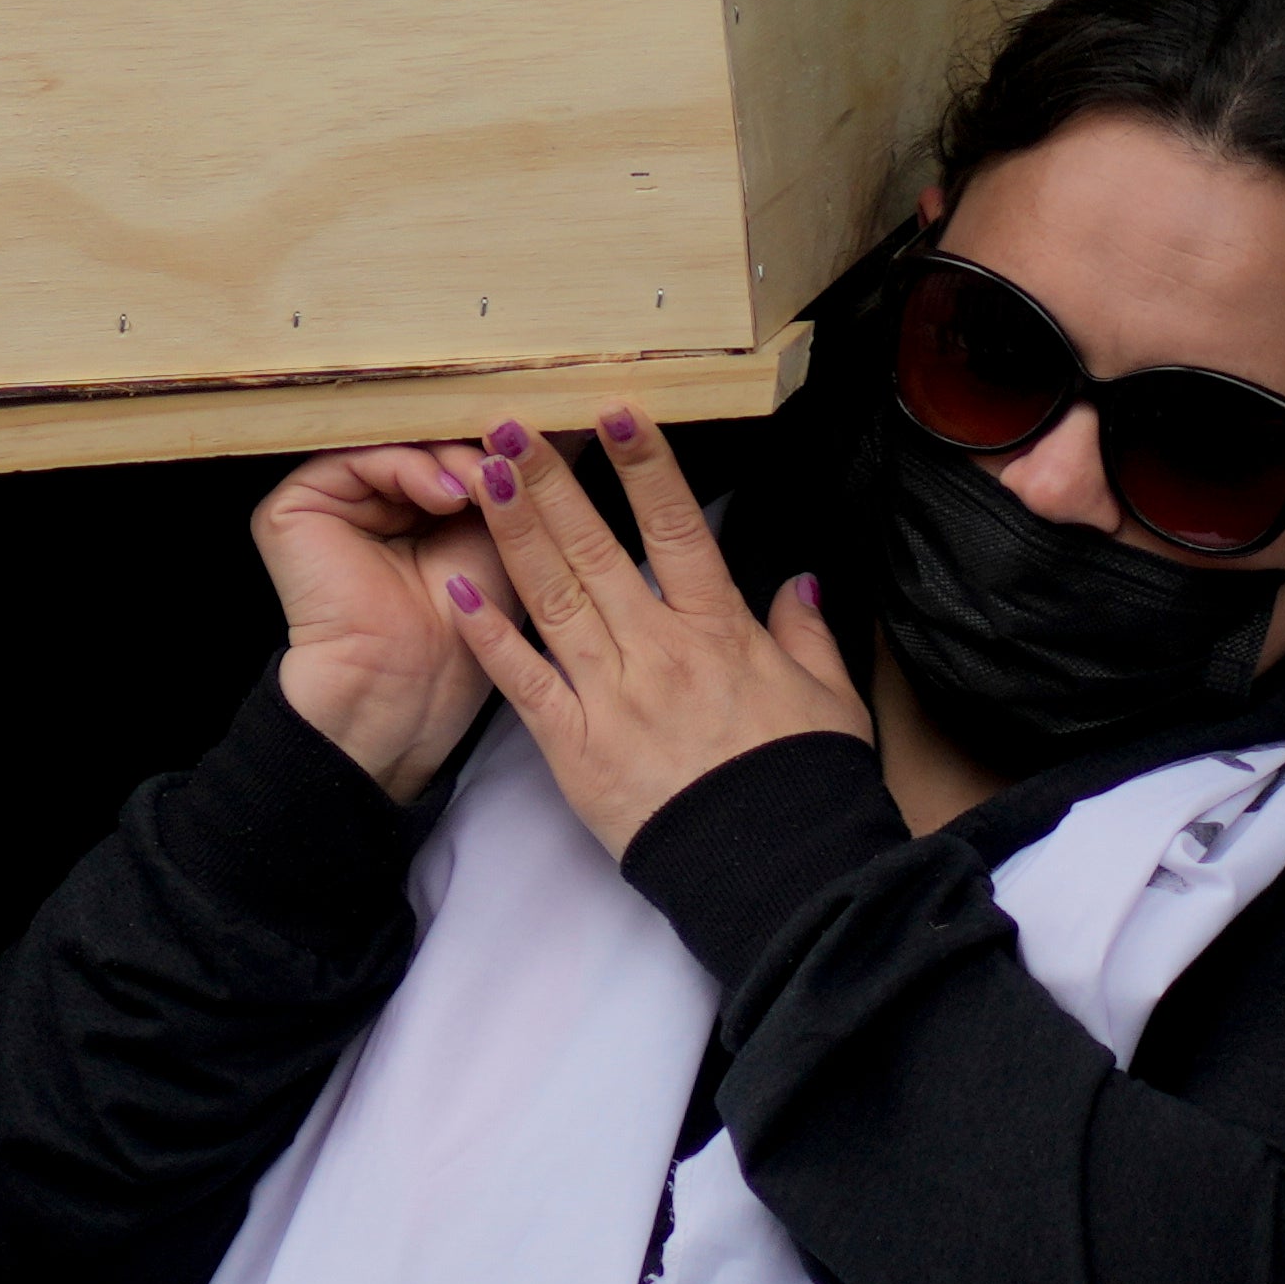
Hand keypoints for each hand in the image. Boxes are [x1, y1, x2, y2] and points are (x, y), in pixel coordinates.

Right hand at [253, 442, 505, 800]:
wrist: (410, 691)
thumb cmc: (461, 631)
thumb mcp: (499, 536)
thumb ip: (507, 477)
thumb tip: (547, 417)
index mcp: (401, 509)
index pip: (440, 449)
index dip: (486, 441)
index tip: (539, 437)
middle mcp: (358, 501)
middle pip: (415, 441)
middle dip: (469, 444)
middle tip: (513, 454)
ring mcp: (323, 504)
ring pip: (389, 445)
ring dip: (446, 456)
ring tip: (485, 482)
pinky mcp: (289, 509)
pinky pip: (353, 460)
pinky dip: (408, 467)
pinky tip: (449, 493)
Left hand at [441, 408, 868, 865]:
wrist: (776, 872)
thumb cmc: (806, 782)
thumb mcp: (828, 696)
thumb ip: (805, 630)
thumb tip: (797, 579)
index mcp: (719, 630)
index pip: (676, 528)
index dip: (645, 465)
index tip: (615, 411)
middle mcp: (658, 649)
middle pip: (595, 549)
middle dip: (550, 481)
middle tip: (510, 422)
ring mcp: (611, 696)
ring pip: (554, 598)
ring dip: (514, 533)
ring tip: (479, 474)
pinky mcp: (576, 747)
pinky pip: (525, 684)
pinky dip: (490, 638)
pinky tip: (456, 590)